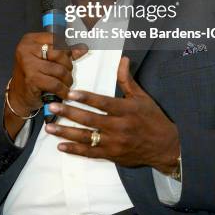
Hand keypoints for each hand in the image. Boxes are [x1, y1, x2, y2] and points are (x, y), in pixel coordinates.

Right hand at [5, 32, 86, 137]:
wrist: (18, 97)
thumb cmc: (33, 75)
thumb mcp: (47, 59)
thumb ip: (64, 52)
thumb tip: (83, 48)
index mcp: (30, 40)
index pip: (56, 39)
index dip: (66, 49)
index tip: (68, 58)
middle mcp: (27, 49)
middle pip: (59, 53)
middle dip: (68, 65)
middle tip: (66, 73)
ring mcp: (28, 64)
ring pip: (59, 69)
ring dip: (67, 79)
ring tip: (65, 83)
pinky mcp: (32, 79)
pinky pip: (55, 84)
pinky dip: (63, 90)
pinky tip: (63, 92)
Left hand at [44, 56, 179, 173]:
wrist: (164, 147)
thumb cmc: (153, 118)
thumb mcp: (142, 97)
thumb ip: (127, 80)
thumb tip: (122, 60)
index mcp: (126, 110)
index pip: (103, 103)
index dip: (86, 98)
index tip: (71, 93)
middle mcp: (119, 127)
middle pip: (90, 120)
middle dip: (69, 113)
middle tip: (53, 107)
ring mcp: (114, 143)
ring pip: (86, 138)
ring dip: (66, 133)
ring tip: (50, 127)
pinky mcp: (112, 155)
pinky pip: (90, 153)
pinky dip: (75, 150)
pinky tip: (61, 146)